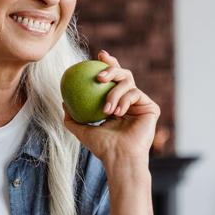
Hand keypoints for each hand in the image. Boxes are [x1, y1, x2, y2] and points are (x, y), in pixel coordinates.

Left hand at [62, 50, 158, 165]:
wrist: (120, 158)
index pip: (112, 80)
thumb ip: (72, 117)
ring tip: (107, 109)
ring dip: (114, 93)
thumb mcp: (81, 130)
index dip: (107, 64)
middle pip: (123, 74)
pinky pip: (136, 94)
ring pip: (128, 82)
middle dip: (111, 68)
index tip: (97, 56)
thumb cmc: (102, 147)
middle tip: (99, 75)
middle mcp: (130, 102)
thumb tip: (63, 101)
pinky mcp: (151, 108)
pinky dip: (124, 101)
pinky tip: (118, 112)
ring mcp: (141, 104)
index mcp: (117, 103)